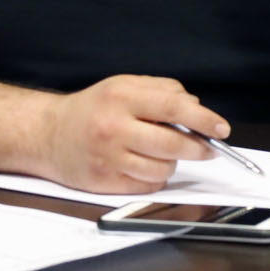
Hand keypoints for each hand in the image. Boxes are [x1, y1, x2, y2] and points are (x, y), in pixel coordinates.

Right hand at [39, 74, 228, 192]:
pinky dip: (153, 177)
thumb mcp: (125, 85)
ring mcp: (107, 158)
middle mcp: (113, 128)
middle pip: (173, 145)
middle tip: (206, 148)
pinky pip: (146, 185)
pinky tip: (142, 164)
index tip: (222, 129)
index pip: (174, 108)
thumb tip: (195, 107)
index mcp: (122, 98)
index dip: (204, 120)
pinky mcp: (103, 182)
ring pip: (162, 169)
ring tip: (158, 151)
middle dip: (198, 149)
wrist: (47, 134)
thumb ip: (163, 91)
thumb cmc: (92, 108)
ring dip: (172, 163)